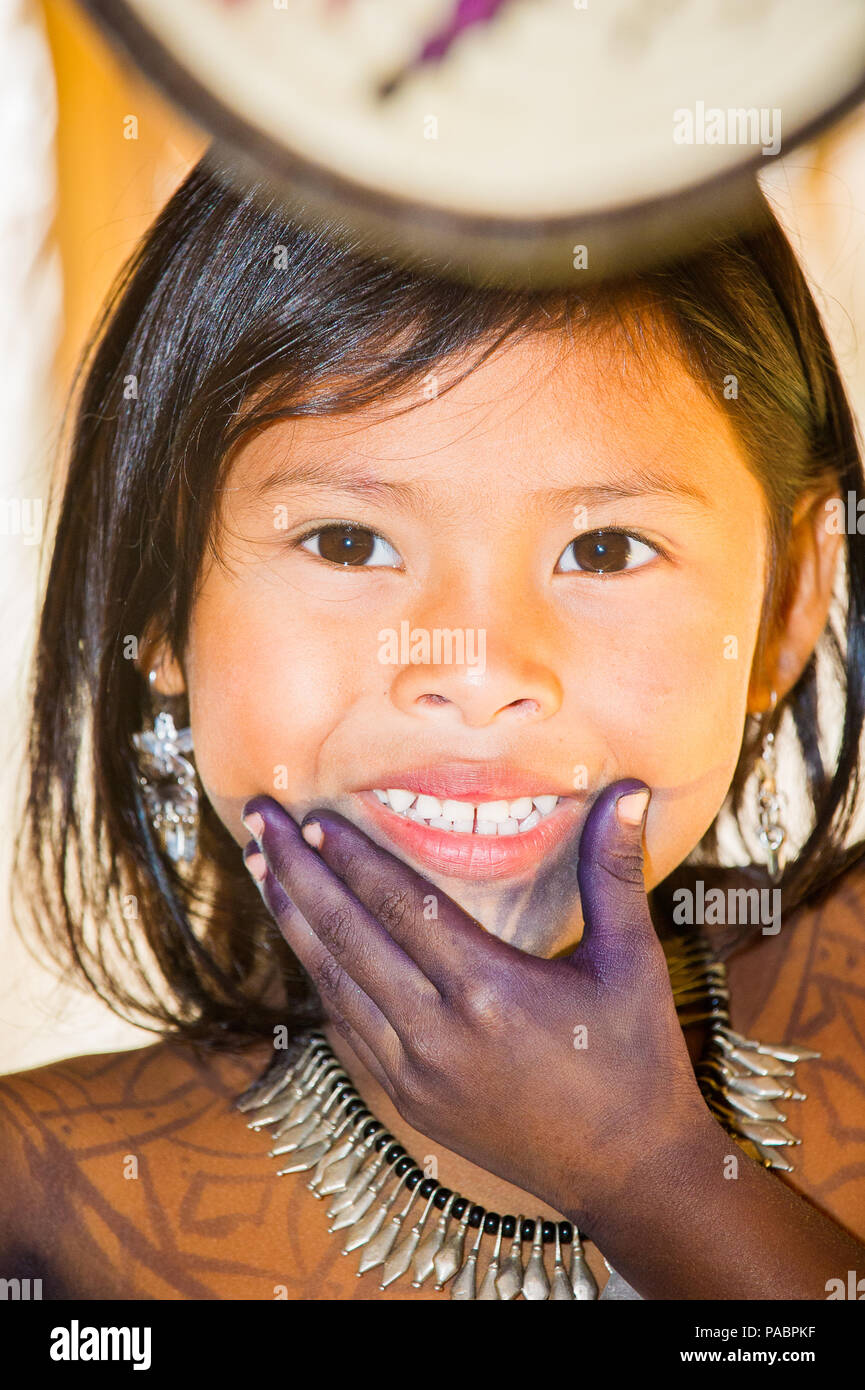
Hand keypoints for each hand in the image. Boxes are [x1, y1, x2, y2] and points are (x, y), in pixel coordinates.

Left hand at [240, 779, 711, 1229]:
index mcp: (490, 991)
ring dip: (293, 921)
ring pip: (333, 983)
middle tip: (256, 819)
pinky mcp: (408, 1103)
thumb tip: (631, 789)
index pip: (401, 905)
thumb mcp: (633, 962)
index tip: (312, 815)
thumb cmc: (636, 1062)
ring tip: (262, 869)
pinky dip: (320, 978)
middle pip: (347, 936)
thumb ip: (614, 871)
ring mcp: (415, 1075)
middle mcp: (439, 1034)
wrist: (628, 1178)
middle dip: (295, 871)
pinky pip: (347, 1029)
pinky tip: (304, 943)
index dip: (351, 855)